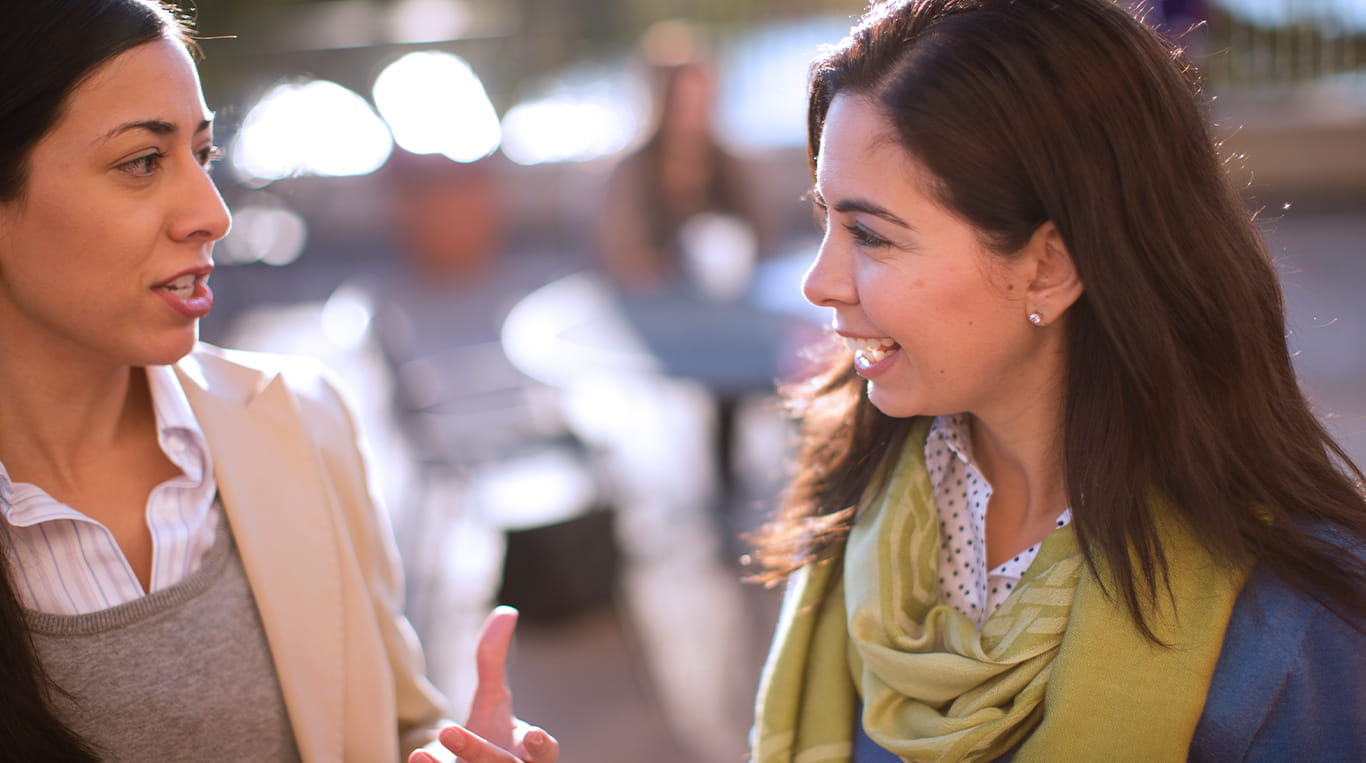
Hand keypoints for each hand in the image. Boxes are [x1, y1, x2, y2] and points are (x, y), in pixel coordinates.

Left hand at [409, 607, 558, 762]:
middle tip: (448, 731)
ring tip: (424, 749)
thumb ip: (495, 661)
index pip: (545, 754)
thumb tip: (508, 611)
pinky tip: (416, 758)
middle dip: (476, 751)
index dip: (541, 747)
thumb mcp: (493, 699)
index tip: (532, 735)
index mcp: (527, 755)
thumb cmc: (490, 736)